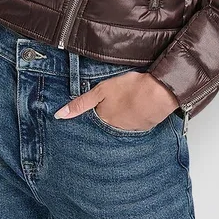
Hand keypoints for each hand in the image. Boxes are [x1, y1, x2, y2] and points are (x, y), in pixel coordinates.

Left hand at [53, 70, 178, 130]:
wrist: (159, 93)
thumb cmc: (129, 88)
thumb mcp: (101, 91)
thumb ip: (81, 103)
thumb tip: (59, 116)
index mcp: (104, 120)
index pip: (93, 122)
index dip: (93, 116)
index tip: (93, 112)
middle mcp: (116, 129)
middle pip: (107, 126)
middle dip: (107, 120)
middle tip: (111, 109)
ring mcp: (132, 130)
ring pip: (120, 126)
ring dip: (120, 119)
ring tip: (123, 108)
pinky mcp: (145, 127)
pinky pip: (135, 126)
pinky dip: (134, 119)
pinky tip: (136, 110)